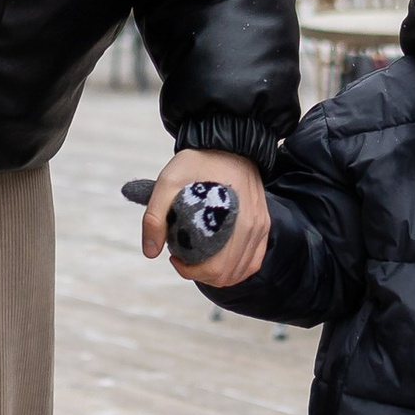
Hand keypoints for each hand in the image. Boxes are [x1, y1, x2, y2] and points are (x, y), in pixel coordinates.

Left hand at [143, 150, 269, 288]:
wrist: (229, 140)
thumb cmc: (198, 160)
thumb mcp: (167, 182)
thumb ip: (154, 217)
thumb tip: (151, 252)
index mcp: (230, 220)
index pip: (214, 268)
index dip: (190, 271)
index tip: (174, 257)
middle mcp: (252, 226)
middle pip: (227, 273)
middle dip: (201, 273)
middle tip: (184, 258)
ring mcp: (260, 226)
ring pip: (242, 270)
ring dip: (219, 273)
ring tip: (200, 258)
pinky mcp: (263, 223)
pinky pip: (255, 259)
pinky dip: (237, 268)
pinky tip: (222, 262)